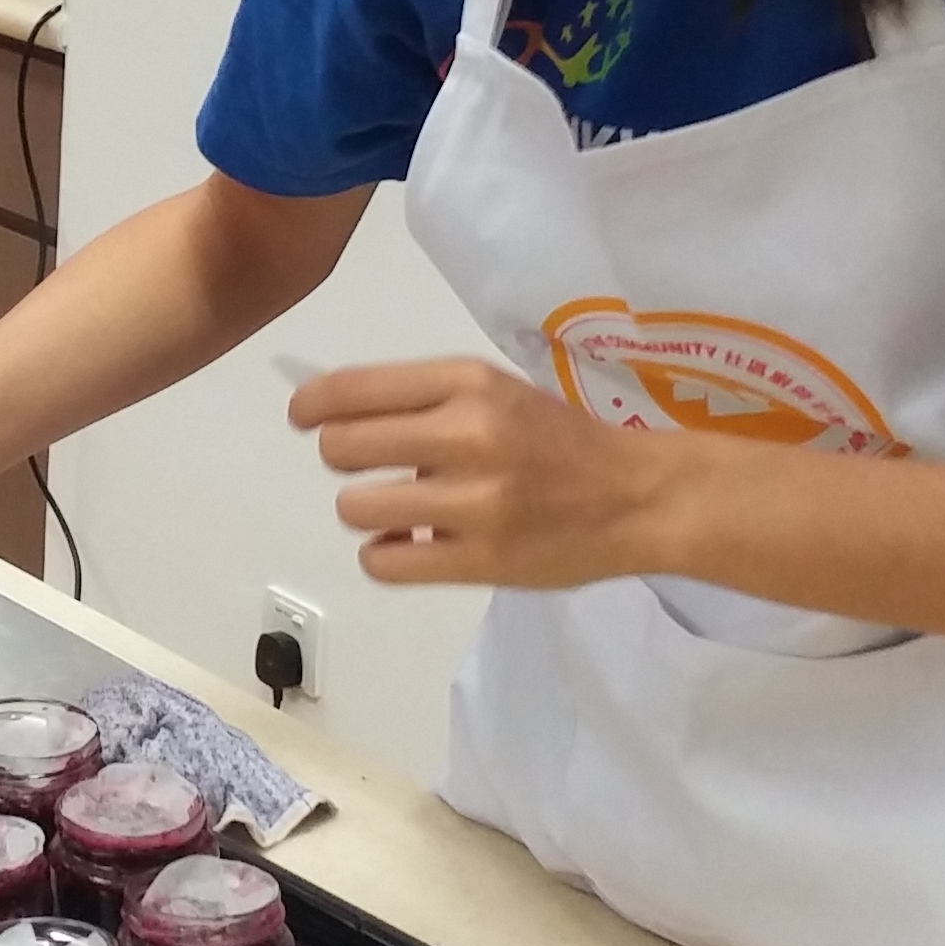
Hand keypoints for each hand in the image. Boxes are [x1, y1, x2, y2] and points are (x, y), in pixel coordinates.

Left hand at [292, 356, 692, 590]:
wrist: (641, 497)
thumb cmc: (560, 440)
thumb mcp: (496, 392)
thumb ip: (424, 399)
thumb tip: (332, 414)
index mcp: (470, 383)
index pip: (353, 389)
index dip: (312, 405)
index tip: (303, 416)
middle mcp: (469, 436)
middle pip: (343, 448)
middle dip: (345, 458)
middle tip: (371, 467)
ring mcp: (475, 503)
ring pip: (356, 507)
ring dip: (367, 510)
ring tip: (400, 510)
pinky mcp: (481, 561)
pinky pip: (385, 562)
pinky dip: (386, 554)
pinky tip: (411, 544)